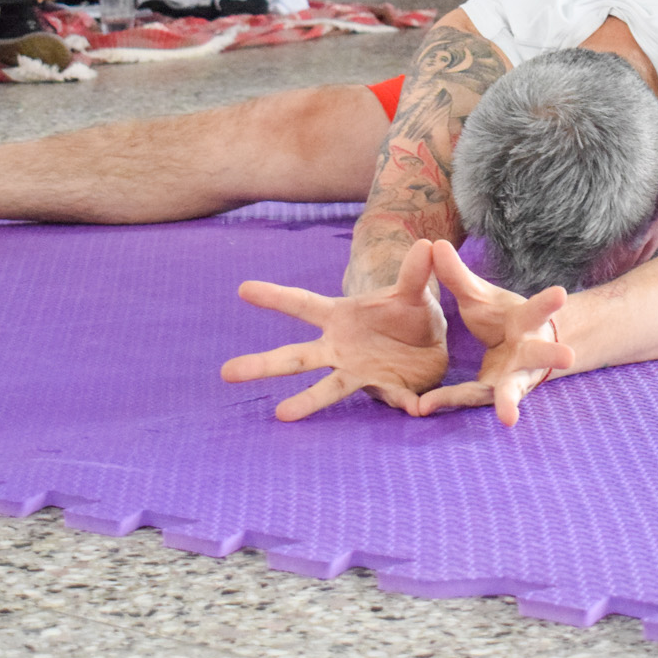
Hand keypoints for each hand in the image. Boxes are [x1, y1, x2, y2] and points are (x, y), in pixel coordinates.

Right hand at [221, 239, 449, 419]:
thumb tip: (425, 243)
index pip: (302, 305)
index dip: (275, 297)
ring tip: (281, 414)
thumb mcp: (413, 293)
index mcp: (339, 317)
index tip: (243, 288)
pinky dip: (403, 402)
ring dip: (306, 402)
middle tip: (227, 372)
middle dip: (263, 364)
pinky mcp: (383, 390)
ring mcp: (357, 372)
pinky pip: (391, 398)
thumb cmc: (409, 314)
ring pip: (327, 389)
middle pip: (297, 357)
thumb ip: (415, 274)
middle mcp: (339, 348)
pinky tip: (413, 407)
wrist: (430, 346)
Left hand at [414, 240, 575, 426]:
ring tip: (508, 418)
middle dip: (555, 355)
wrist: (517, 354)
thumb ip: (457, 276)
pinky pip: (474, 400)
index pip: (539, 310)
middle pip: (543, 354)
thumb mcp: (479, 297)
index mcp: (528, 323)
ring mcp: (516, 378)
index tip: (561, 294)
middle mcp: (529, 353)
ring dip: (508, 402)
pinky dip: (452, 402)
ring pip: (513, 390)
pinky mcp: (495, 396)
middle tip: (568, 357)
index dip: (549, 303)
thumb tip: (434, 243)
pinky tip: (429, 407)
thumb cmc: (501, 321)